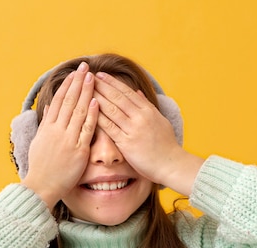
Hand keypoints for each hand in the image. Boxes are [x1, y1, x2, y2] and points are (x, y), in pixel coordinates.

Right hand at [22, 62, 98, 209]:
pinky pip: (86, 129)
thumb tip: (49, 107)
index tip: (75, 73)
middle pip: (69, 101)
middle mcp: (57, 130)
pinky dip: (91, 114)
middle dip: (78, 82)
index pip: (59, 100)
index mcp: (48, 127)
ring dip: (86, 92)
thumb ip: (46, 124)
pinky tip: (97, 101)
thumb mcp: (40, 142)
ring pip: (78, 111)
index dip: (68, 85)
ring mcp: (67, 139)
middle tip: (86, 67)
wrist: (41, 186)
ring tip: (93, 77)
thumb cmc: (41, 167)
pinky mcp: (77, 150)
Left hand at [94, 72, 203, 195]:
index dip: (112, 82)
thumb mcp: (160, 121)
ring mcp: (134, 129)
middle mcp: (141, 117)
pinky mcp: (127, 143)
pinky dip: (98, 118)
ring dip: (97, 98)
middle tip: (87, 77)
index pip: (127, 92)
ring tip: (85, 90)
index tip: (101, 74)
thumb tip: (138, 92)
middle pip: (117, 97)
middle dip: (102, 86)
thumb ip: (147, 106)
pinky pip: (109, 128)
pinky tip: (88, 111)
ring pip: (112, 109)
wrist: (171, 164)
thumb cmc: (166, 145)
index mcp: (149, 110)